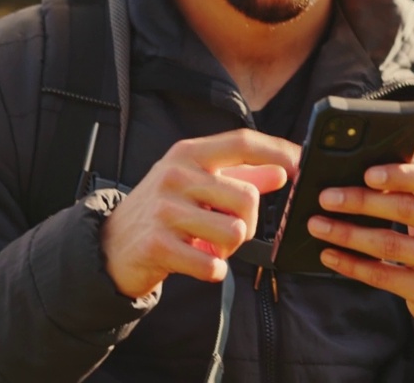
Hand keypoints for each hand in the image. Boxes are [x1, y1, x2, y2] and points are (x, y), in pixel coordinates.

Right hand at [101, 129, 299, 298]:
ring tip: (207, 246)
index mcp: (188, 154)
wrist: (111, 245)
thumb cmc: (163, 210)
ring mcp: (165, 209)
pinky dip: (213, 271)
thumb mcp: (196, 184)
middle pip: (248, 197)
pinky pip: (212, 265)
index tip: (302, 165)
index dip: (277, 151)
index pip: (242, 142)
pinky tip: (198, 263)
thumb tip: (282, 171)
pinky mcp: (158, 244)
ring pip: (235, 232)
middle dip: (248, 223)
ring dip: (229, 250)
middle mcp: (176, 175)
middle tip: (226, 231)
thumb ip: (240, 177)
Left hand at [307, 159, 413, 332]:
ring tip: (318, 225)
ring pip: (389, 244)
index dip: (398, 175)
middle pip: (405, 209)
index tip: (366, 173)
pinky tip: (330, 254)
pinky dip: (352, 265)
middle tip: (326, 197)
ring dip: (347, 234)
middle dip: (360, 202)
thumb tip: (368, 165)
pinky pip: (384, 276)